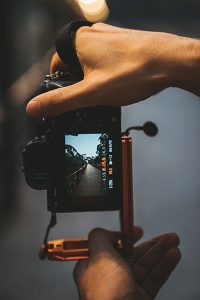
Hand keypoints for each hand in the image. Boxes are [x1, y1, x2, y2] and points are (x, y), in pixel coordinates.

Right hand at [26, 23, 199, 118]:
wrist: (171, 62)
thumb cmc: (135, 72)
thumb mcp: (92, 93)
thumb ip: (62, 101)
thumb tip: (35, 108)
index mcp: (78, 42)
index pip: (55, 65)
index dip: (59, 85)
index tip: (67, 98)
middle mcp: (93, 35)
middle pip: (74, 64)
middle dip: (80, 83)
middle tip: (92, 97)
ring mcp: (110, 37)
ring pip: (92, 62)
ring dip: (95, 79)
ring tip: (109, 90)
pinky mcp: (123, 43)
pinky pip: (108, 60)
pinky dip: (109, 73)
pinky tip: (120, 82)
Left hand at [73, 227, 180, 299]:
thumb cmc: (106, 294)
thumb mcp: (99, 256)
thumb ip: (99, 238)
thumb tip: (102, 231)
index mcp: (93, 267)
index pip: (109, 247)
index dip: (123, 237)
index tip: (136, 231)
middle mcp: (108, 278)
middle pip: (131, 255)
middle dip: (150, 244)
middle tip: (165, 236)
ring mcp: (124, 289)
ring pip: (145, 266)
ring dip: (160, 252)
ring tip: (173, 241)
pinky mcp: (139, 298)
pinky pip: (153, 279)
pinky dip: (163, 267)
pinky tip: (172, 256)